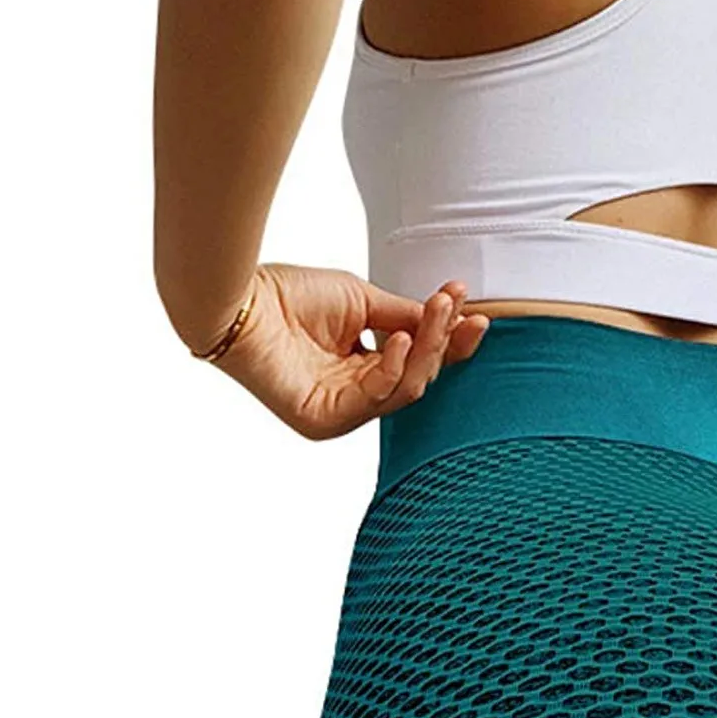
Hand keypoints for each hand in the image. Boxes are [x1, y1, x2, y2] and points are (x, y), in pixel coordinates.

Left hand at [208, 263, 489, 438]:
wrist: (241, 300)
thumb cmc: (288, 295)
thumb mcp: (362, 301)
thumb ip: (403, 317)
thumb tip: (445, 317)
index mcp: (360, 369)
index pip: (416, 362)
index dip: (448, 341)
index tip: (475, 315)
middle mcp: (352, 395)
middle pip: (416, 378)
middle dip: (443, 342)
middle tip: (457, 307)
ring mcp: (339, 412)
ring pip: (403, 390)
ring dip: (426, 348)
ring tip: (437, 309)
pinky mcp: (323, 421)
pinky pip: (374, 399)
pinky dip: (393, 368)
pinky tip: (402, 339)